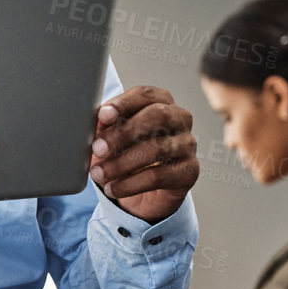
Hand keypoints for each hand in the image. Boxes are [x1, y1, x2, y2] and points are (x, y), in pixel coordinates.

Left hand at [89, 86, 196, 222]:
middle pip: (157, 116)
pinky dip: (131, 184)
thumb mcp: (109, 136)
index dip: (123, 104)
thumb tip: (98, 119)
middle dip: (124, 132)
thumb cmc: (123, 153)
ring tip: (99, 174)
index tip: (102, 116)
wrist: (139, 194)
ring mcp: (187, 145)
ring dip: (122, 162)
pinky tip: (112, 188)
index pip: (145, 95)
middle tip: (98, 149)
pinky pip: (160, 176)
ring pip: (158, 147)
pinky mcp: (189, 171)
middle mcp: (179, 119)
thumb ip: (105, 125)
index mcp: (160, 102)